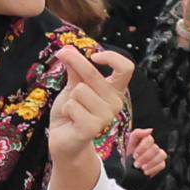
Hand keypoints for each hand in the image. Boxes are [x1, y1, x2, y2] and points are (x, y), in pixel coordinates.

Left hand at [46, 38, 129, 169]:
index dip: (111, 57)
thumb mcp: (73, 86)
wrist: (64, 140)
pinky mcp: (93, 128)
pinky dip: (65, 111)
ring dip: (69, 98)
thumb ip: (75, 69)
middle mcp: (115, 103)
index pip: (126, 68)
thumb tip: (67, 49)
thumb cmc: (71, 112)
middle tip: (63, 57)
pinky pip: (72, 105)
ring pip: (79, 90)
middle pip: (93, 74)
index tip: (94, 56)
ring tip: (73, 110)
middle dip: (74, 63)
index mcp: (114, 90)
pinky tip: (71, 120)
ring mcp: (106, 117)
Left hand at [116, 127, 166, 176]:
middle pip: (155, 148)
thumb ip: (137, 134)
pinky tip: (146, 172)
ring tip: (142, 168)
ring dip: (150, 163)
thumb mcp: (129, 144)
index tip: (135, 155)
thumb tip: (150, 130)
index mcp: (145, 139)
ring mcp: (159, 154)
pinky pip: (162, 165)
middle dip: (144, 157)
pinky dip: (153, 169)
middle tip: (136, 164)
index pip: (149, 139)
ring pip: (161, 155)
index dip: (142, 147)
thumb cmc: (129, 156)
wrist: (129, 169)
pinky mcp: (161, 163)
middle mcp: (154, 146)